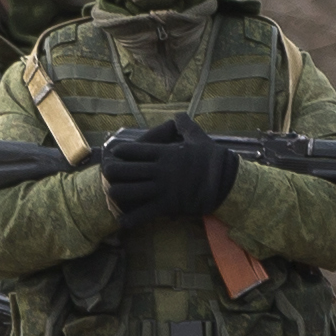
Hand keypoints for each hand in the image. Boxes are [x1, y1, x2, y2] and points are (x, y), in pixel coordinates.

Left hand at [99, 115, 238, 228]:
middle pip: (122, 170)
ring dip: (117, 193)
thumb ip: (185, 126)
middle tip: (107, 175)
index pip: (132, 150)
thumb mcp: (199, 138)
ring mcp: (161, 189)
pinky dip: (129, 219)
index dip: (119, 152)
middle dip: (111, 173)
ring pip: (125, 192)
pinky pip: (141, 215)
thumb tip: (179, 115)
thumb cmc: (214, 159)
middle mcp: (159, 170)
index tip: (115, 154)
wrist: (227, 182)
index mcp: (164, 153)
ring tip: (114, 194)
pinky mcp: (166, 206)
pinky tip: (123, 220)